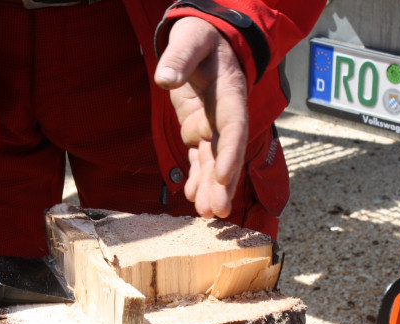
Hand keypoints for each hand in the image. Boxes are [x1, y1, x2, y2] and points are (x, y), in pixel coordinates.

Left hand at [155, 16, 247, 218]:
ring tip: (207, 213)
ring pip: (213, 161)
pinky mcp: (199, 129)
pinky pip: (199, 158)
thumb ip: (180, 57)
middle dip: (223, 184)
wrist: (206, 39)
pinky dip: (197, 177)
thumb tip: (165, 78)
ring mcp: (213, 125)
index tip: (226, 178)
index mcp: (230, 94)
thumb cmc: (201, 35)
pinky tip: (192, 198)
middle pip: (226, 153)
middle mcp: (226, 115)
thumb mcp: (191, 38)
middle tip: (218, 211)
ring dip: (211, 187)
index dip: (231, 154)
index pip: (234, 128)